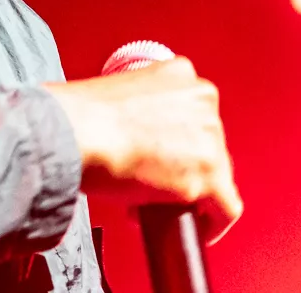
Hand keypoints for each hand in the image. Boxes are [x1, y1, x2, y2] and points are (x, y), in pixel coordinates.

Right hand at [43, 57, 241, 242]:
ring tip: (153, 202)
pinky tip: (191, 228)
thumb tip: (143, 140)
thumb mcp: (116, 93)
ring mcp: (209, 138)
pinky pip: (226, 208)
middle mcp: (202, 100)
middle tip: (151, 181)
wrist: (74, 132)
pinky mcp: (209, 176)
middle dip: (182, 166)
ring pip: (217, 174)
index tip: (159, 154)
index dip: (175, 140)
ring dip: (188, 192)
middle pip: (207, 144)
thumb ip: (143, 110)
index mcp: (179, 73)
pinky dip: (212, 224)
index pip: (192, 113)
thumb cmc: (79, 116)